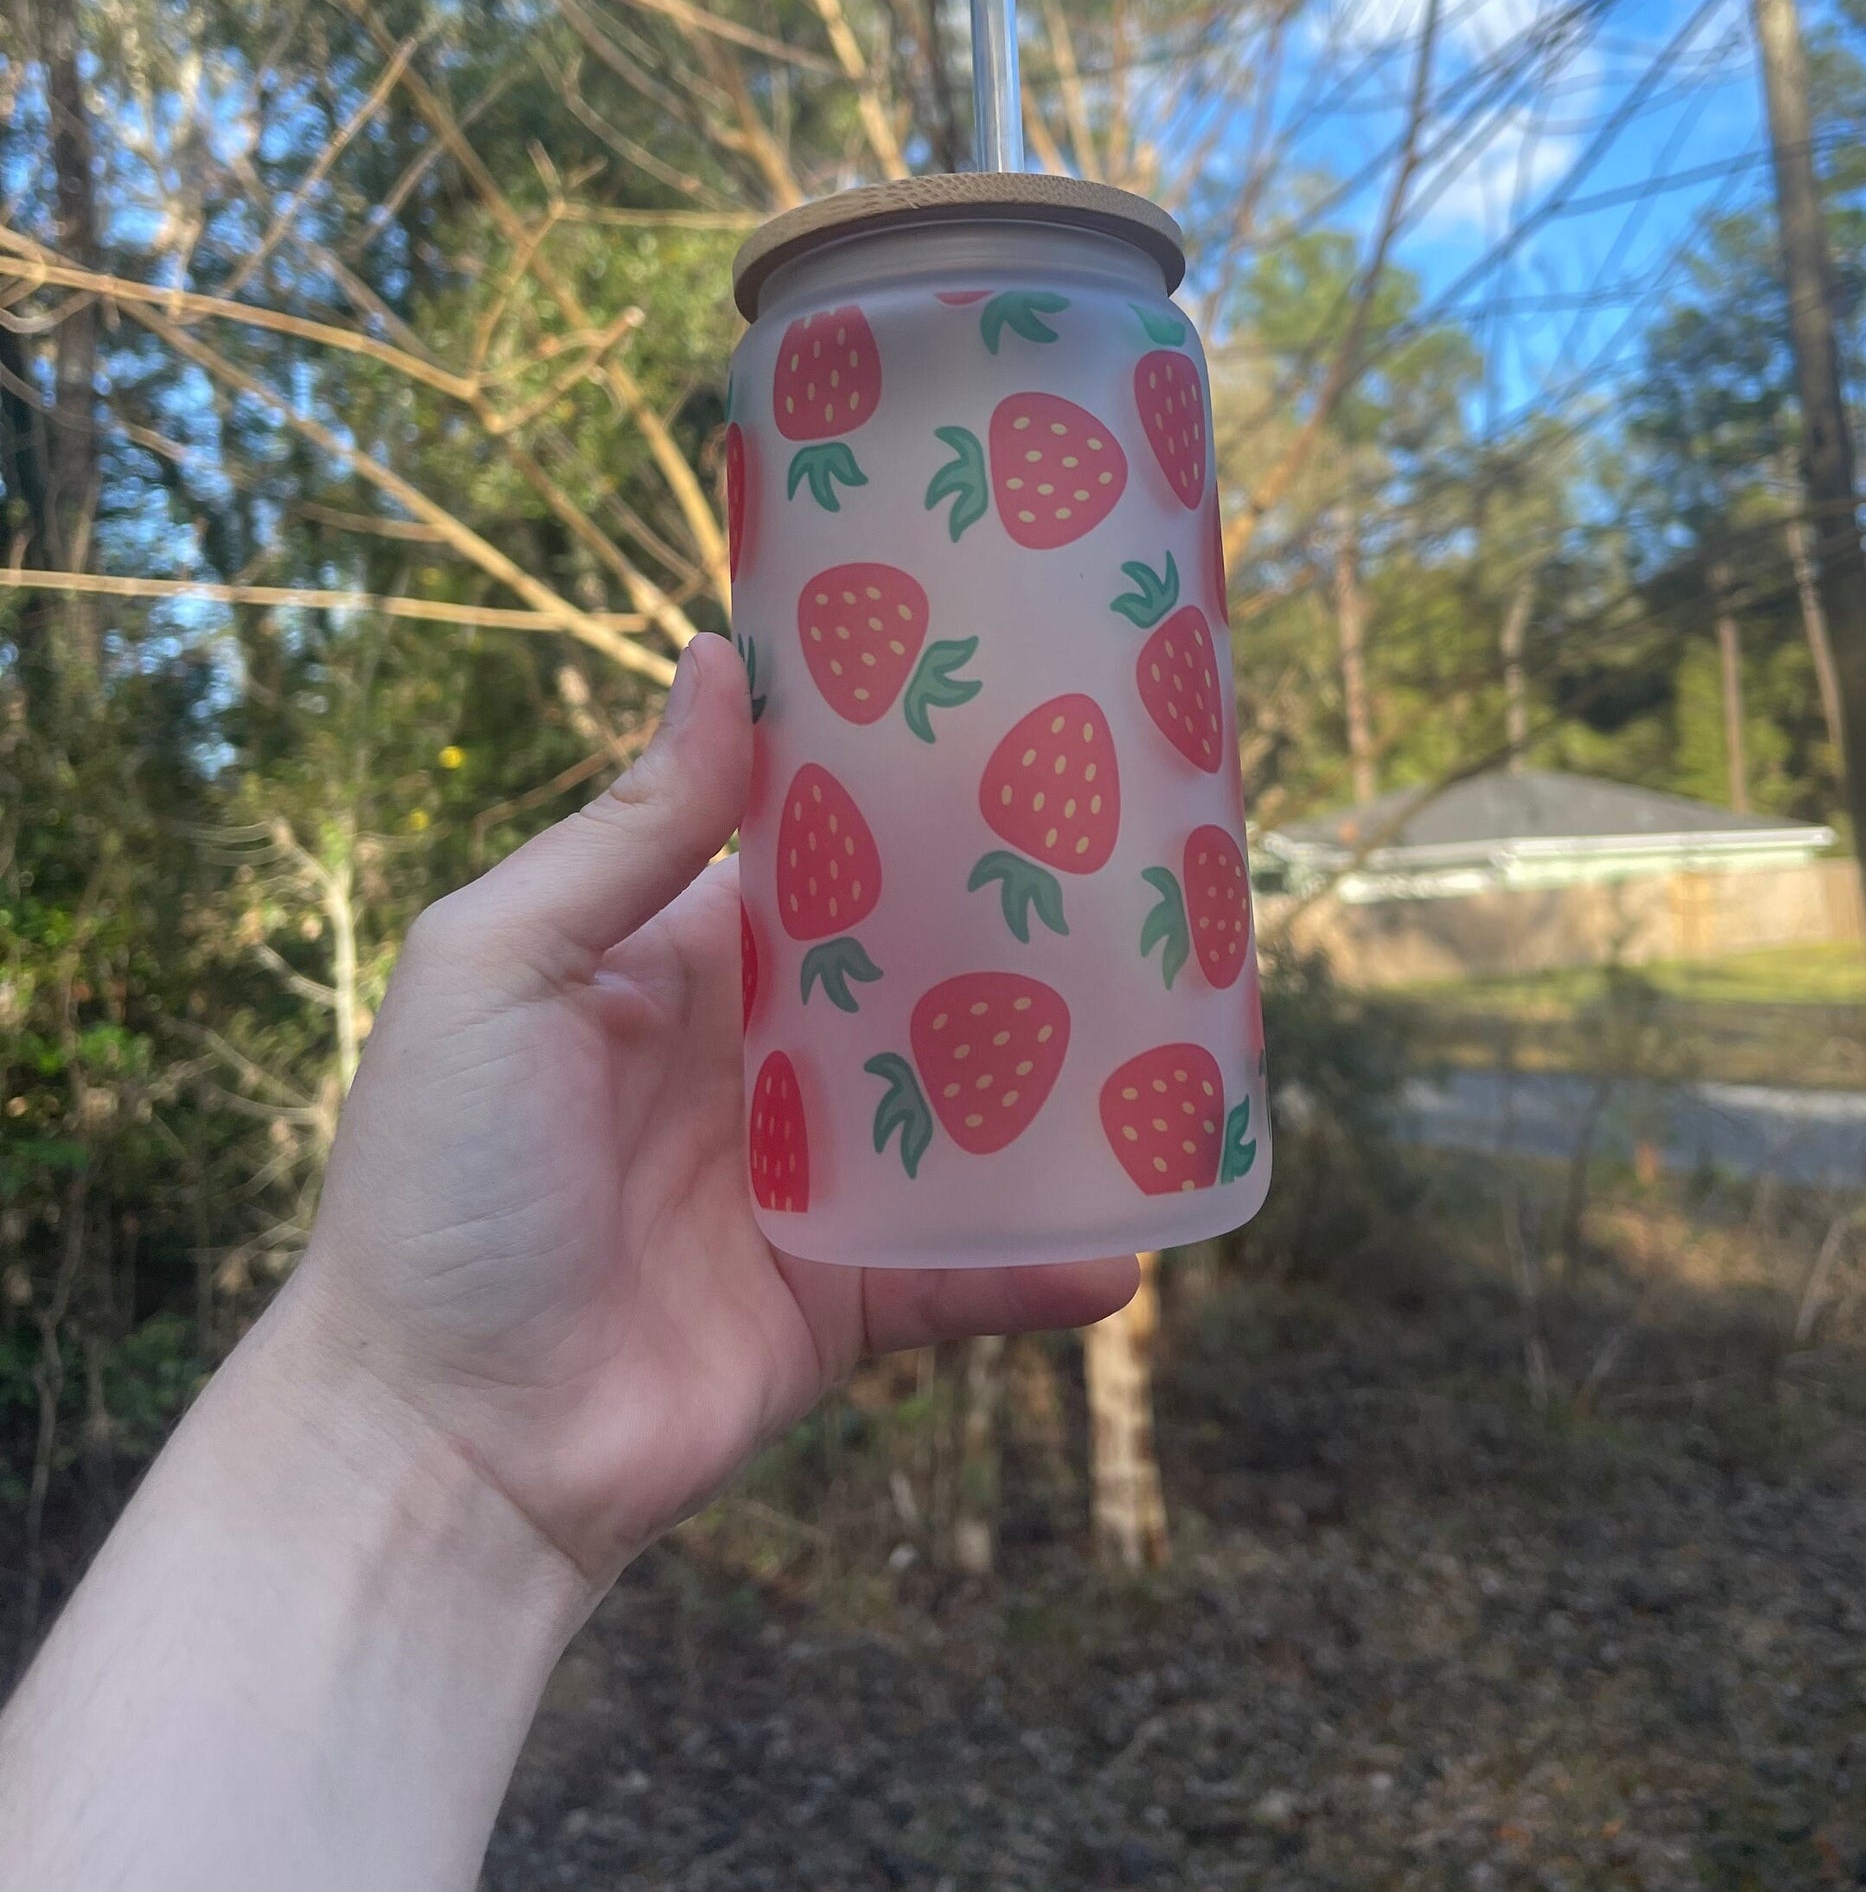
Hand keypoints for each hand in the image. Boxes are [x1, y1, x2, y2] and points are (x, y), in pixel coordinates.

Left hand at [288, 633, 1134, 1595]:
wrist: (442, 1450)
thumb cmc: (438, 1188)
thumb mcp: (498, 970)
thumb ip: (624, 835)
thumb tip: (720, 658)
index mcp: (671, 958)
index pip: (811, 849)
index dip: (900, 789)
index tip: (1014, 719)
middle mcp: (752, 1056)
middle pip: (912, 966)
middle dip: (1014, 923)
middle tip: (1144, 865)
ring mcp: (807, 1179)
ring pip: (965, 1106)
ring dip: (1059, 1081)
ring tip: (1183, 1034)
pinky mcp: (845, 1298)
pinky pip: (966, 1265)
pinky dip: (1046, 1258)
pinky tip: (1132, 1241)